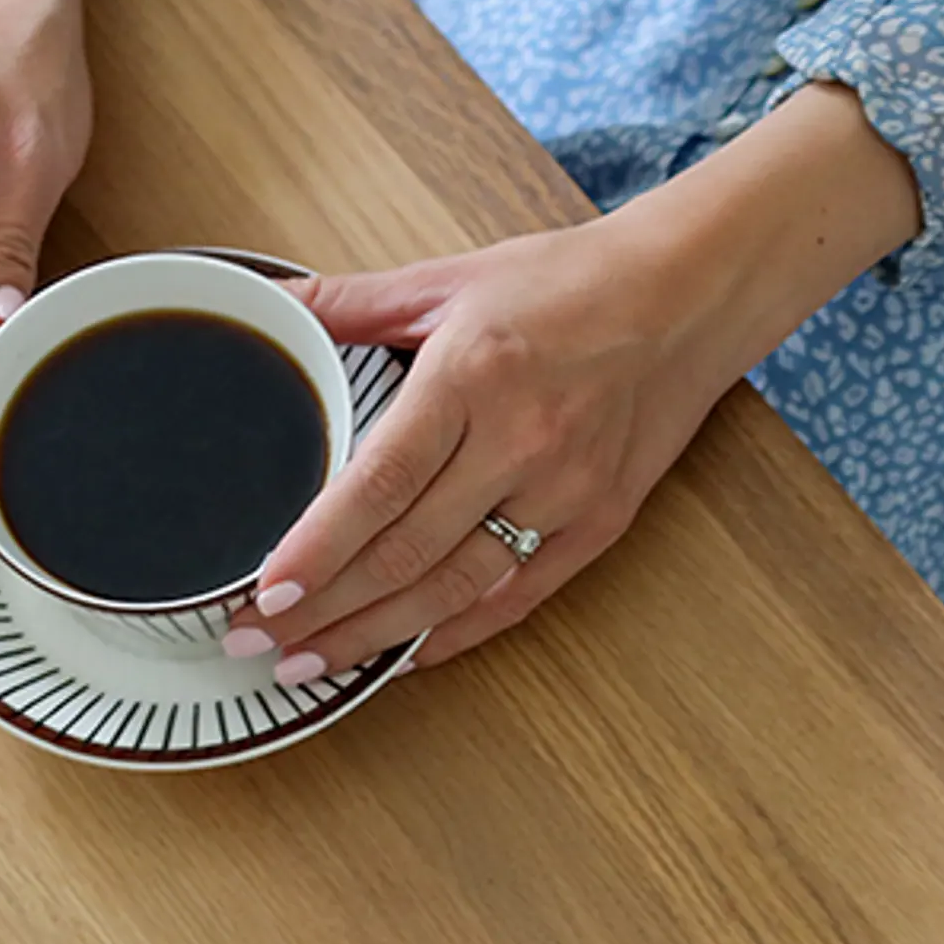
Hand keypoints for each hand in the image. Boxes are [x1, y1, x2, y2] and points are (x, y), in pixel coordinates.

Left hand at [228, 83, 921, 676]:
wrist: (687, 296)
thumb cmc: (566, 284)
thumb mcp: (449, 277)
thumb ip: (350, 302)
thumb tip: (265, 306)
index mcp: (472, 376)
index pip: (379, 483)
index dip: (319, 548)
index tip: (266, 592)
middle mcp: (521, 443)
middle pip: (407, 552)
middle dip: (325, 608)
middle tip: (256, 642)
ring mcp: (565, 493)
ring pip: (456, 588)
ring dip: (376, 635)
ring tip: (310, 666)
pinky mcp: (599, 525)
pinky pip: (516, 598)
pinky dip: (455, 636)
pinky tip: (401, 658)